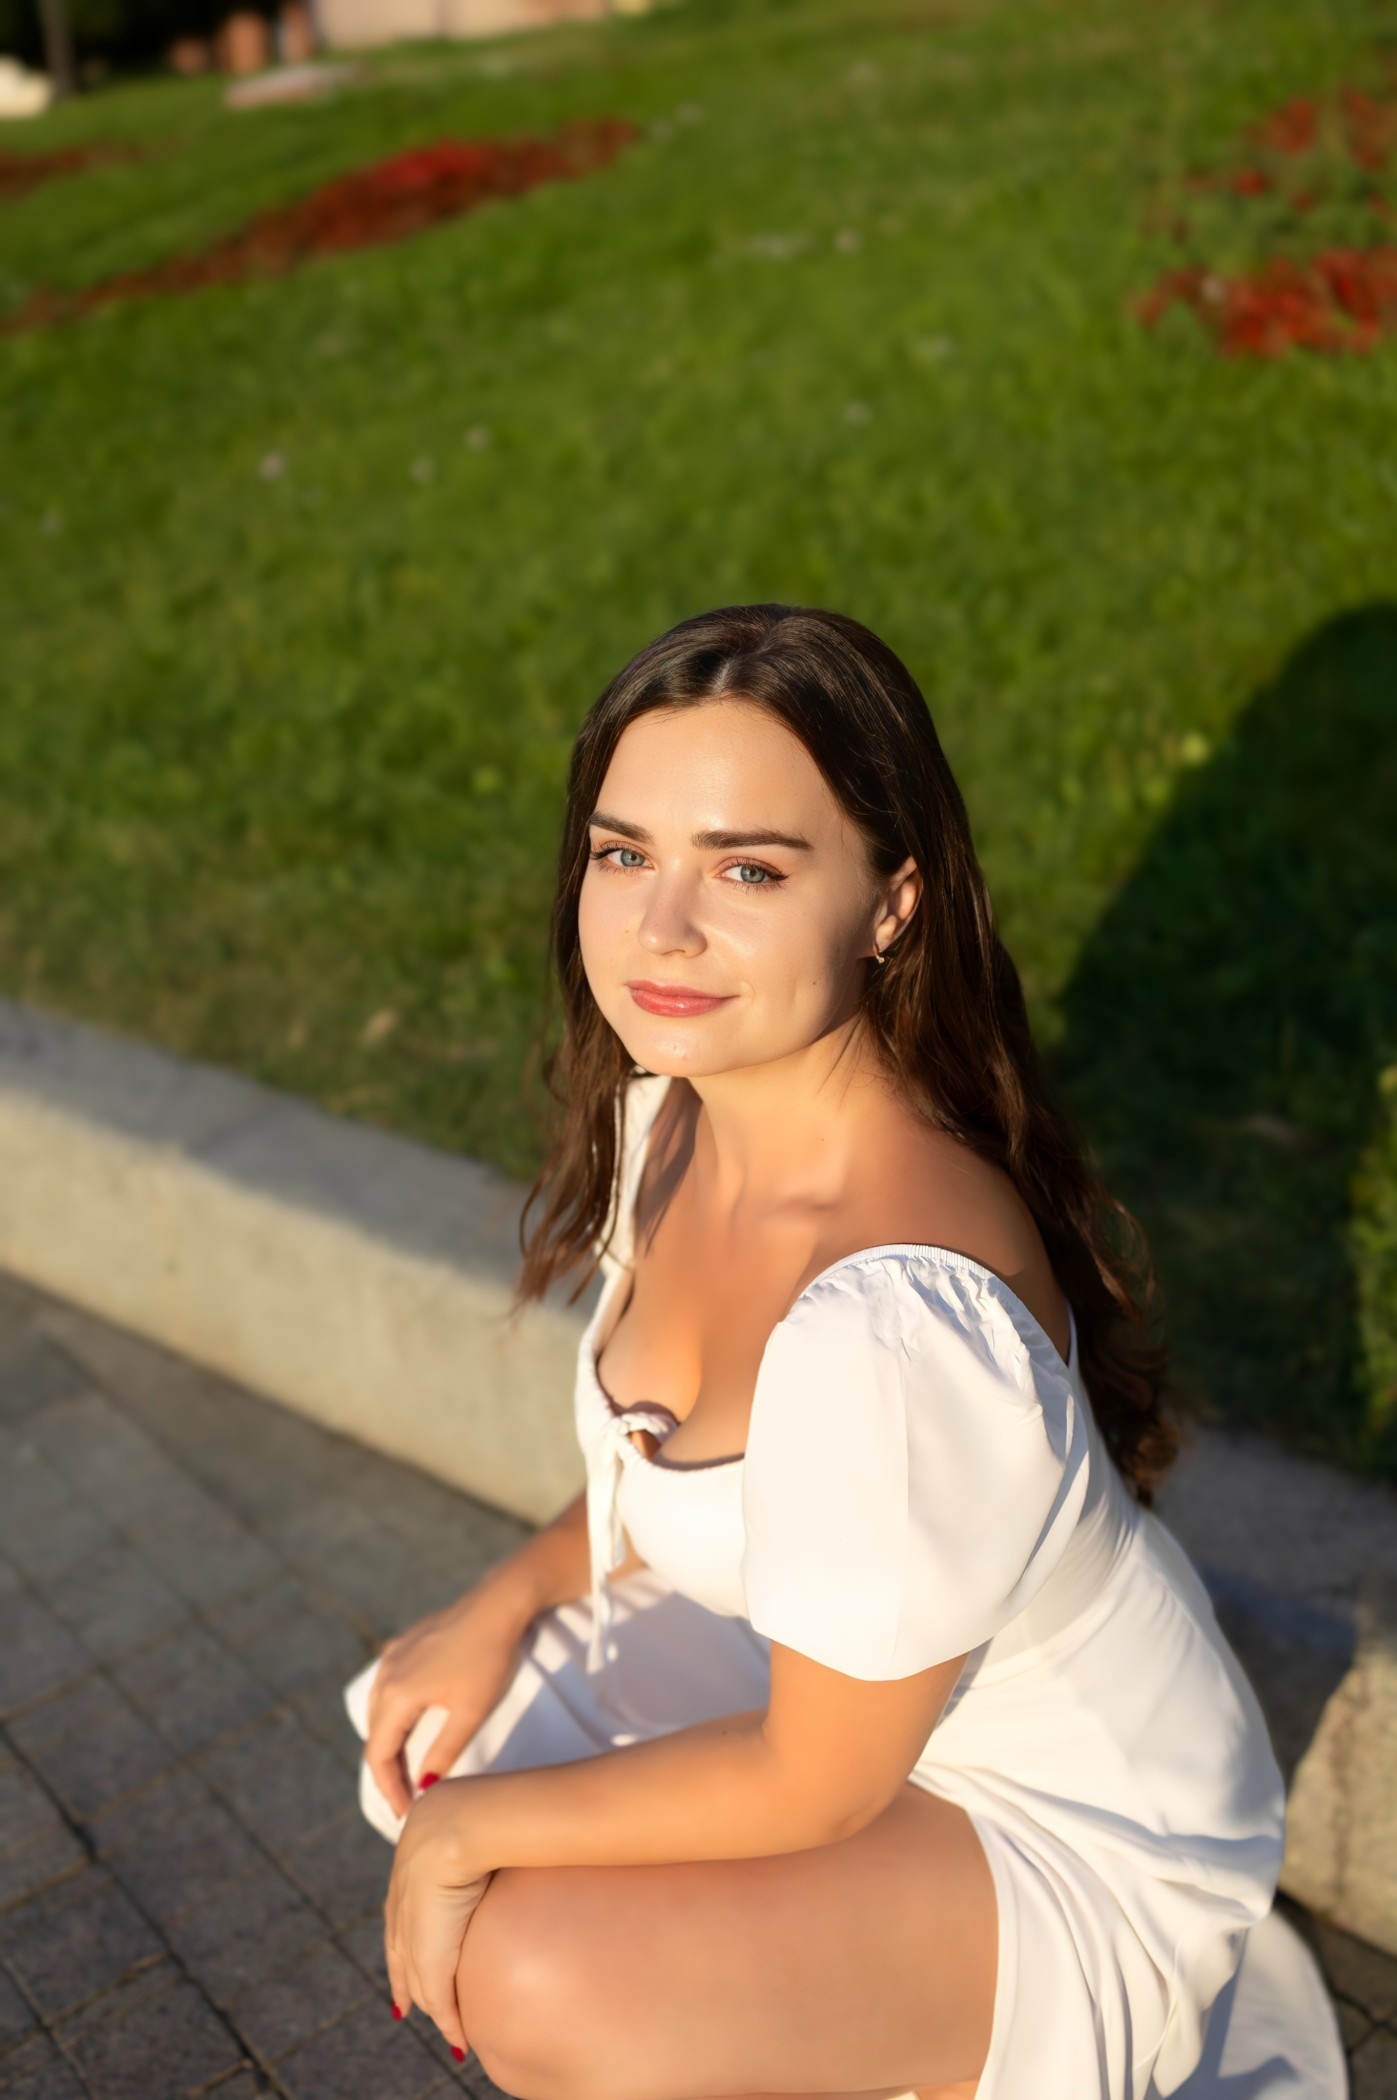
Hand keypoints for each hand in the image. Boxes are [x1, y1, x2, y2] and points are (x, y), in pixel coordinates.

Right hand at [367, 1582, 528, 1819]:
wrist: (500, 1604)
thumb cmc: (489, 1658)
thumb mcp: (471, 1712)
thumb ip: (444, 1752)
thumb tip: (425, 1788)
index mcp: (397, 1694)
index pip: (378, 1755)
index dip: (388, 1789)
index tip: (404, 1813)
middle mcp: (386, 1675)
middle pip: (375, 1735)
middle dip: (389, 1771)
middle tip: (408, 1799)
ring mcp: (392, 1656)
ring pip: (380, 1712)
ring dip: (391, 1743)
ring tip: (409, 1770)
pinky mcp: (405, 1645)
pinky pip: (389, 1689)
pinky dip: (395, 1716)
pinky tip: (413, 1725)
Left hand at [384, 1779, 491, 2057]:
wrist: (478, 1821)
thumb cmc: (499, 1806)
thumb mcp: (487, 1812)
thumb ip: (488, 1821)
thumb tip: (512, 1809)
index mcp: (416, 1838)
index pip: (404, 1894)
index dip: (404, 1923)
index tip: (406, 1945)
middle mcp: (404, 1877)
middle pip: (398, 1937)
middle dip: (402, 1972)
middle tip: (404, 2004)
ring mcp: (410, 1913)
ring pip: (414, 1967)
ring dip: (428, 1999)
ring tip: (443, 2024)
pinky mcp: (426, 1944)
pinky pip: (434, 1986)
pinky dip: (446, 2012)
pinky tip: (455, 2031)